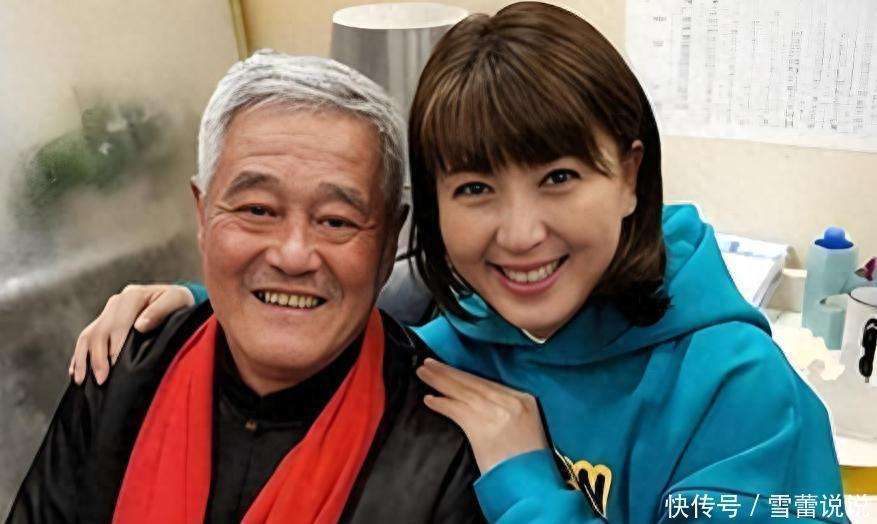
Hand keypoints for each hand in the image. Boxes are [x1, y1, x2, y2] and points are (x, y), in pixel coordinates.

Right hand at [69, 284, 193, 384]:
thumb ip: (160, 310)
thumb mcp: (177, 300)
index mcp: (132, 295)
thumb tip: (139, 326)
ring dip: (82, 359)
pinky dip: (79, 355)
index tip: (115, 367)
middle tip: (101, 380)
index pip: (118, 324)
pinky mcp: (104, 321)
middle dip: (98, 357)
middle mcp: (116, 301)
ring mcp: (108, 312)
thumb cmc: (180, 302)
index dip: (115, 346)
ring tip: (80, 380)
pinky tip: (75, 372)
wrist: (177, 299)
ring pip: (88, 335)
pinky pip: (86, 338)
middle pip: (100, 331)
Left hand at [416, 358, 548, 472]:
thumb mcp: (526, 427)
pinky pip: (457, 410)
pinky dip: (442, 404)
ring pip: (463, 392)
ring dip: (440, 382)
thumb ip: (507, 411)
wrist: (532, 484)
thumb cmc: (528, 462)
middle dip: (448, 372)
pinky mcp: (483, 428)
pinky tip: (429, 400)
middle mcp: (511, 402)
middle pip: (473, 382)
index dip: (463, 375)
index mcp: (524, 400)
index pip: (488, 383)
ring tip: (423, 374)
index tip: (447, 368)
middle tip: (427, 364)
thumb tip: (480, 404)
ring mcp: (497, 413)